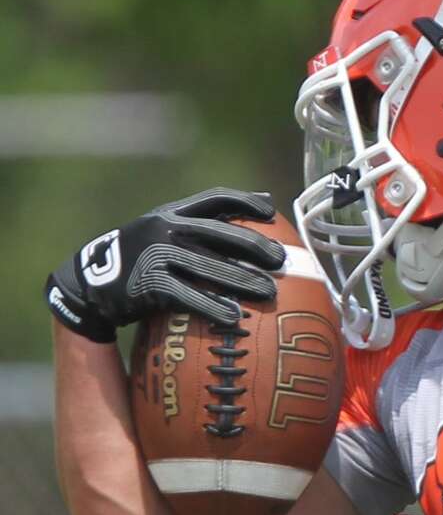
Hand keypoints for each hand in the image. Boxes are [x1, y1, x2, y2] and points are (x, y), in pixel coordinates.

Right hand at [45, 188, 285, 341]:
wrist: (90, 285)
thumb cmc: (141, 258)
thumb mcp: (164, 232)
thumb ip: (202, 222)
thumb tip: (267, 205)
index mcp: (172, 213)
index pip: (214, 198)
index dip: (245, 202)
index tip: (271, 213)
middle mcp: (164, 228)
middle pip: (218, 233)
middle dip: (253, 246)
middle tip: (280, 261)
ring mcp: (155, 255)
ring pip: (207, 266)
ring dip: (241, 280)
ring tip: (269, 293)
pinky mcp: (148, 284)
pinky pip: (187, 296)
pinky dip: (211, 306)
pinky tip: (233, 316)